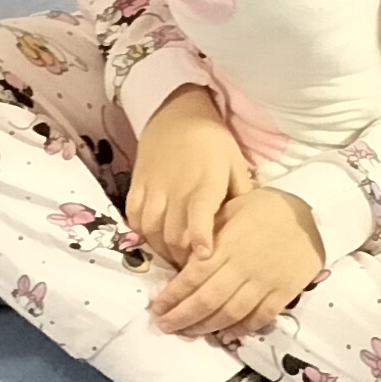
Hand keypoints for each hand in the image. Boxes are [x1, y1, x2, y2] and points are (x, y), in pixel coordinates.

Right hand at [123, 82, 252, 267]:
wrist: (179, 112)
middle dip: (182, 258)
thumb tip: (247, 225)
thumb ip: (241, 196)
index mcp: (204, 186)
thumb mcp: (236, 164)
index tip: (203, 258)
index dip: (200, 241)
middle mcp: (176, 190)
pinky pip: (134, 216)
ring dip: (162, 249)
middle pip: (173, 236)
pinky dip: (142, 232)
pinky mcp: (136, 184)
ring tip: (174, 256)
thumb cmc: (213, 140)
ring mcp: (153, 188)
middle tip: (192, 269)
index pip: (199, 219)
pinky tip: (153, 238)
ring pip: (151, 230)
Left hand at [151, 187, 327, 340]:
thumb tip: (181, 252)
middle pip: (207, 300)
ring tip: (187, 332)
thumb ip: (207, 232)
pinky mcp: (284, 293)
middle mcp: (242, 267)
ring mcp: (264, 282)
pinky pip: (260, 317)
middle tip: (164, 326)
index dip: (172, 296)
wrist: (308, 214)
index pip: (192, 277)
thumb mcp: (229, 209)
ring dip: (206, 327)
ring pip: (230, 313)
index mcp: (225, 246)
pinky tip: (226, 334)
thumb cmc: (263, 208)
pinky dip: (241, 329)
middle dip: (182, 317)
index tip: (155, 307)